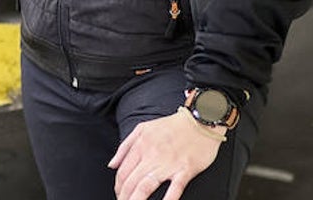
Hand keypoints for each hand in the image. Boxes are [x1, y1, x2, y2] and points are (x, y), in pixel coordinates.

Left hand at [108, 109, 224, 199]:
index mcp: (140, 145)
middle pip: (132, 181)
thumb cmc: (171, 126)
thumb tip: (112, 165)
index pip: (123, 172)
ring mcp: (169, 163)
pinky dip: (167, 199)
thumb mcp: (142, 129)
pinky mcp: (185, 169)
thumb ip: (125, 146)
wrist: (200, 120)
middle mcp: (152, 155)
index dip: (119, 187)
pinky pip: (175, 188)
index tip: (119, 195)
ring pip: (146, 186)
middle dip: (125, 197)